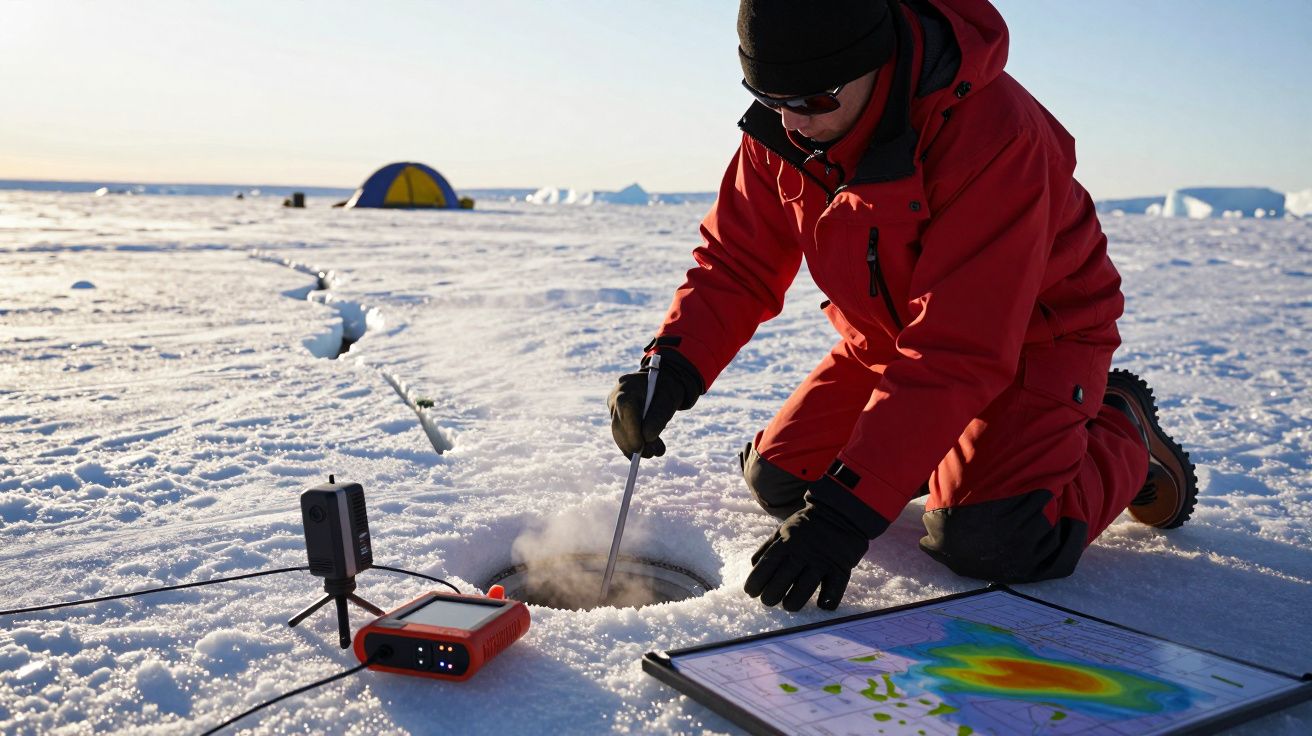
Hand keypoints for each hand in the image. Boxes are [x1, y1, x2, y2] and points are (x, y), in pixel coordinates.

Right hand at [607, 349, 702, 457]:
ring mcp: (613, 406)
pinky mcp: (615, 414)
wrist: (662, 379)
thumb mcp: (668, 401)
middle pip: (619, 426)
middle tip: (652, 454)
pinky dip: (632, 443)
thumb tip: (646, 439)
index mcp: (628, 388)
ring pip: (618, 433)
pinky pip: (620, 432)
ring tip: (653, 452)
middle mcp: (616, 396)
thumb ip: (657, 419)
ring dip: (634, 447)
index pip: (626, 414)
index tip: (643, 449)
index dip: (633, 434)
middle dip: (634, 444)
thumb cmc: (667, 388)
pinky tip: (645, 449)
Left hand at [744, 484, 888, 610]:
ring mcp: (822, 562)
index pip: (764, 568)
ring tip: (789, 604)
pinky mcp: (840, 569)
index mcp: (785, 543)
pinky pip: (832, 593)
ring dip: (792, 603)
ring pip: (802, 592)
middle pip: (780, 584)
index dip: (754, 584)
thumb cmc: (807, 525)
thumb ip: (768, 547)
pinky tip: (820, 603)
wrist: (842, 512)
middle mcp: (801, 553)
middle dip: (770, 597)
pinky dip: (825, 603)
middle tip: (769, 600)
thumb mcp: (783, 529)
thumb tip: (753, 566)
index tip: (751, 592)